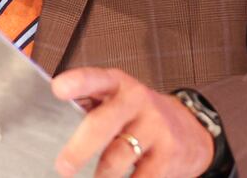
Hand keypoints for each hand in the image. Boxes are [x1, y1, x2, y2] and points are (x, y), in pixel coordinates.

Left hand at [51, 68, 213, 176]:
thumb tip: (55, 115)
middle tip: (63, 167)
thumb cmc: (138, 114)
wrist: (190, 130)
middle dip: (80, 148)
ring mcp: (155, 128)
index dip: (77, 83)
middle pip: (103, 124)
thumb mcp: (116, 98)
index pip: (95, 79)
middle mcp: (137, 102)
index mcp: (118, 84)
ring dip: (101, 175)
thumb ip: (89, 102)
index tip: (58, 89)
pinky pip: (142, 177)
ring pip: (119, 156)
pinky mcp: (168, 155)